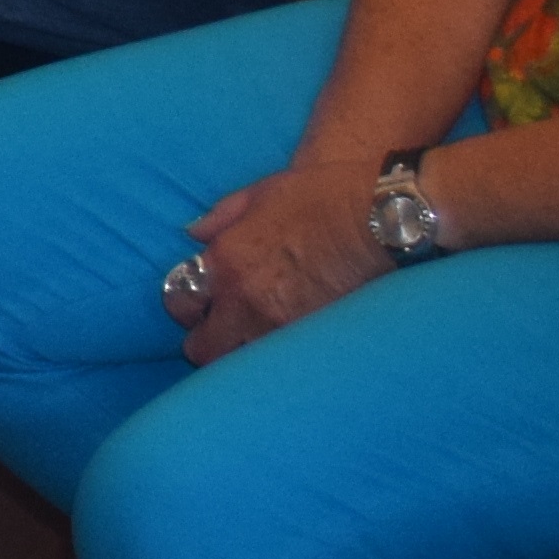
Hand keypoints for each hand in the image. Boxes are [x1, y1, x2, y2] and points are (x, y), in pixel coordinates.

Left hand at [177, 154, 386, 364]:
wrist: (379, 219)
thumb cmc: (321, 197)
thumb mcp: (259, 194)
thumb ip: (221, 218)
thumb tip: (195, 234)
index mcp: (224, 263)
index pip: (179, 302)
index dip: (185, 306)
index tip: (198, 304)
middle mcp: (244, 301)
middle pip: (202, 348)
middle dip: (207, 341)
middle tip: (223, 331)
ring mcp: (280, 326)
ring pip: (241, 364)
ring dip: (243, 354)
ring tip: (257, 341)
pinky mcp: (314, 341)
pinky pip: (281, 364)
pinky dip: (278, 360)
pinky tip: (287, 348)